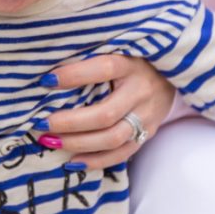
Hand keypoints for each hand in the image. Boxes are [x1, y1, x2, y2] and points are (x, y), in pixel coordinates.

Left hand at [37, 55, 174, 169]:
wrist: (171, 75)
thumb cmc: (133, 61)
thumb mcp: (118, 52)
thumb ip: (92, 60)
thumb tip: (50, 75)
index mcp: (131, 65)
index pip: (104, 68)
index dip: (75, 75)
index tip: (47, 81)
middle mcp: (141, 92)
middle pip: (105, 114)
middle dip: (70, 122)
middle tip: (42, 124)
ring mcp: (146, 116)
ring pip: (112, 138)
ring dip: (78, 143)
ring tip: (51, 142)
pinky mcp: (148, 134)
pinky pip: (121, 154)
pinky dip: (95, 160)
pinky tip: (72, 161)